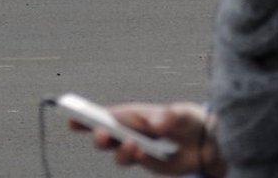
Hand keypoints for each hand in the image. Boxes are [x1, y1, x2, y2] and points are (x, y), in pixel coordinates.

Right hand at [70, 102, 225, 176]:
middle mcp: (129, 132)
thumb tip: (156, 122)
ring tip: (133, 144)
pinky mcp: (148, 164)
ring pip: (118, 154)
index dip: (85, 116)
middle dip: (100, 136)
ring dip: (121, 150)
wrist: (206, 142)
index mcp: (131, 114)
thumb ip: (168, 115)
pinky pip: (138, 163)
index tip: (72, 117)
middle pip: (105, 136)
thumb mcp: (180, 112)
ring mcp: (137, 149)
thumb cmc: (187, 120)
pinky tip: (143, 151)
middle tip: (102, 134)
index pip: (104, 114)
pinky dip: (139, 158)